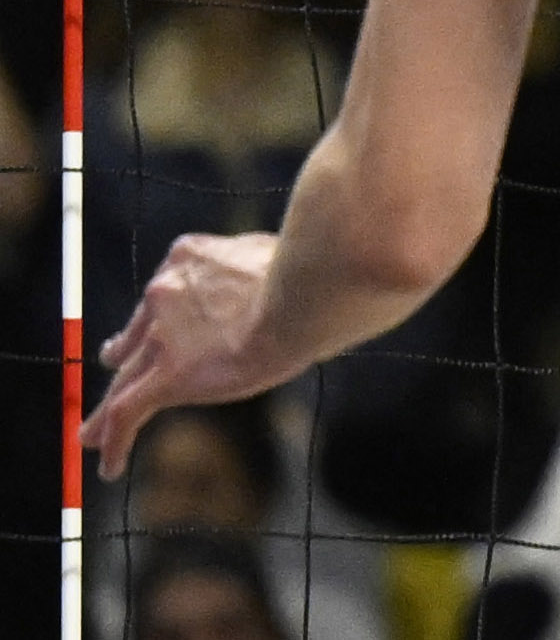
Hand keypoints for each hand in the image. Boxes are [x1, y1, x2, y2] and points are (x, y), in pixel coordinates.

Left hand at [84, 232, 289, 478]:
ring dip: (106, 410)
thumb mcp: (271, 254)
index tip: (158, 327)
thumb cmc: (307, 272)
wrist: (305, 293)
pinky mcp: (166, 376)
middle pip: (134, 337)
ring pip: (123, 380)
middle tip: (114, 366)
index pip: (163, 295)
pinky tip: (110, 465)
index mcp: (188, 257)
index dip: (157, 316)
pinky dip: (114, 440)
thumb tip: (276, 282)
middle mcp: (164, 292)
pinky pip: (127, 412)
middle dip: (123, 355)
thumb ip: (253, 269)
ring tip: (92, 435)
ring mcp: (161, 336)